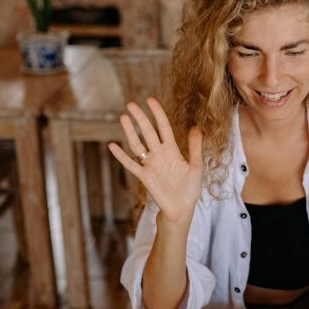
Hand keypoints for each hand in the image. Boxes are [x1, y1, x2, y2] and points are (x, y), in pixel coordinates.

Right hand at [108, 97, 202, 224]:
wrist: (182, 208)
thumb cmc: (190, 188)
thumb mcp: (196, 166)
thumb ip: (195, 148)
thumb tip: (196, 127)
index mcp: (172, 150)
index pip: (163, 127)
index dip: (157, 113)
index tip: (150, 100)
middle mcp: (159, 154)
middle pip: (148, 132)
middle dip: (140, 118)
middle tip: (131, 104)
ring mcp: (150, 165)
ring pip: (137, 145)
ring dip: (130, 132)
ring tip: (122, 117)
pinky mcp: (145, 177)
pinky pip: (131, 164)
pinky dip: (121, 156)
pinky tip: (112, 146)